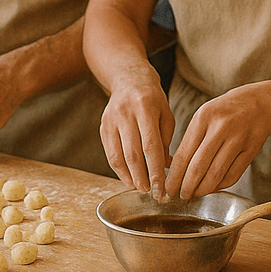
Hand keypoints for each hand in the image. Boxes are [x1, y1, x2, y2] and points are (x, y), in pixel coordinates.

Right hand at [100, 68, 174, 197]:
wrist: (128, 78)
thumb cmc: (152, 98)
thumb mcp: (165, 114)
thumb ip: (166, 140)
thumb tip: (168, 168)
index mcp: (146, 107)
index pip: (151, 145)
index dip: (155, 169)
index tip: (162, 187)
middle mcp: (125, 113)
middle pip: (133, 153)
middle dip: (142, 177)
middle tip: (151, 193)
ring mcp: (111, 120)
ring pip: (118, 156)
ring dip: (129, 177)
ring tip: (140, 188)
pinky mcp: (103, 126)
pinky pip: (110, 153)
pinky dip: (119, 169)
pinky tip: (129, 178)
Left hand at [166, 85, 270, 201]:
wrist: (259, 103)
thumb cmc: (225, 111)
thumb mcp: (204, 115)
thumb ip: (191, 139)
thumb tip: (176, 171)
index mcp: (203, 117)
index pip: (183, 154)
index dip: (174, 176)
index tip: (168, 188)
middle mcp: (221, 127)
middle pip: (198, 167)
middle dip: (186, 187)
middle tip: (180, 196)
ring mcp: (238, 139)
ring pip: (215, 174)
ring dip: (202, 190)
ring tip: (195, 194)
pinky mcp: (251, 150)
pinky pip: (232, 176)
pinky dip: (220, 186)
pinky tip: (212, 187)